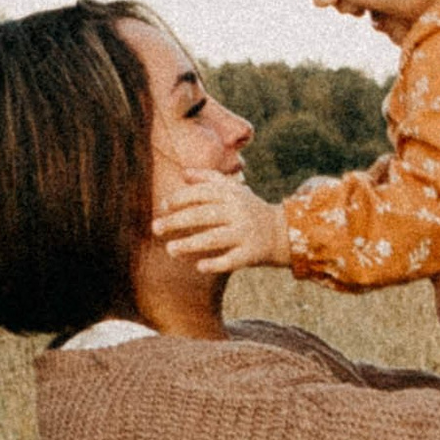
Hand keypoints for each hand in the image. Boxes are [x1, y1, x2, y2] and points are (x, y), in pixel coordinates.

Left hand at [155, 174, 290, 274]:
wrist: (283, 231)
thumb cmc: (248, 209)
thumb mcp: (233, 189)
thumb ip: (208, 178)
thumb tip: (183, 173)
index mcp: (231, 194)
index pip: (201, 193)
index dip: (180, 198)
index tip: (164, 206)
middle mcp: (237, 211)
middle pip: (203, 215)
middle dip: (177, 221)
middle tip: (155, 228)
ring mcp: (245, 233)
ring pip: (215, 238)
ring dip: (191, 244)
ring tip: (170, 250)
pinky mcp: (252, 253)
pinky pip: (232, 260)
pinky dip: (216, 264)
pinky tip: (199, 266)